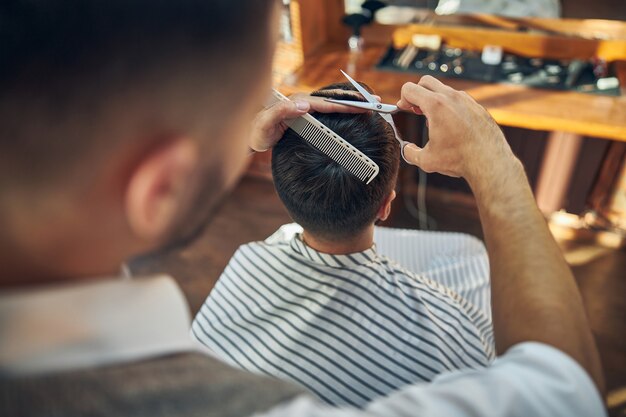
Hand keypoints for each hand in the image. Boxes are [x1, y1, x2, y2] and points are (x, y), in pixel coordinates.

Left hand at [249, 92, 374, 151]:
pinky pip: (327, 113)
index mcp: (297, 102)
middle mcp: (302, 102)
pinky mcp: (305, 117)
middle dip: (355, 101)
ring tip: (369, 107)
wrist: (249, 136)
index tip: (362, 107)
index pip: (326, 103)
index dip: (345, 105)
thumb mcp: (265, 124)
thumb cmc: (255, 132)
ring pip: (332, 105)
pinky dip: (341, 112)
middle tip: (375, 103)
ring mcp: (304, 109)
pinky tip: (352, 116)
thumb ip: (280, 112)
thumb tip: (303, 105)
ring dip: (351, 105)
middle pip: (333, 100)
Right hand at [397, 76, 515, 183]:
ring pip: (443, 89)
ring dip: (434, 100)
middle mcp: (452, 97)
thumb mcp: (427, 160)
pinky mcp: (477, 106)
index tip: (404, 108)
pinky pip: (459, 99)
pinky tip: (451, 125)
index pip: (410, 89)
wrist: (490, 161)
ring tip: (434, 121)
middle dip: (417, 94)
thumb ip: (410, 153)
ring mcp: (466, 100)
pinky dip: (450, 106)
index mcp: (436, 105)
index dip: (402, 98)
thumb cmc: (460, 159)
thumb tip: (407, 150)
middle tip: (416, 110)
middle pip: (426, 81)